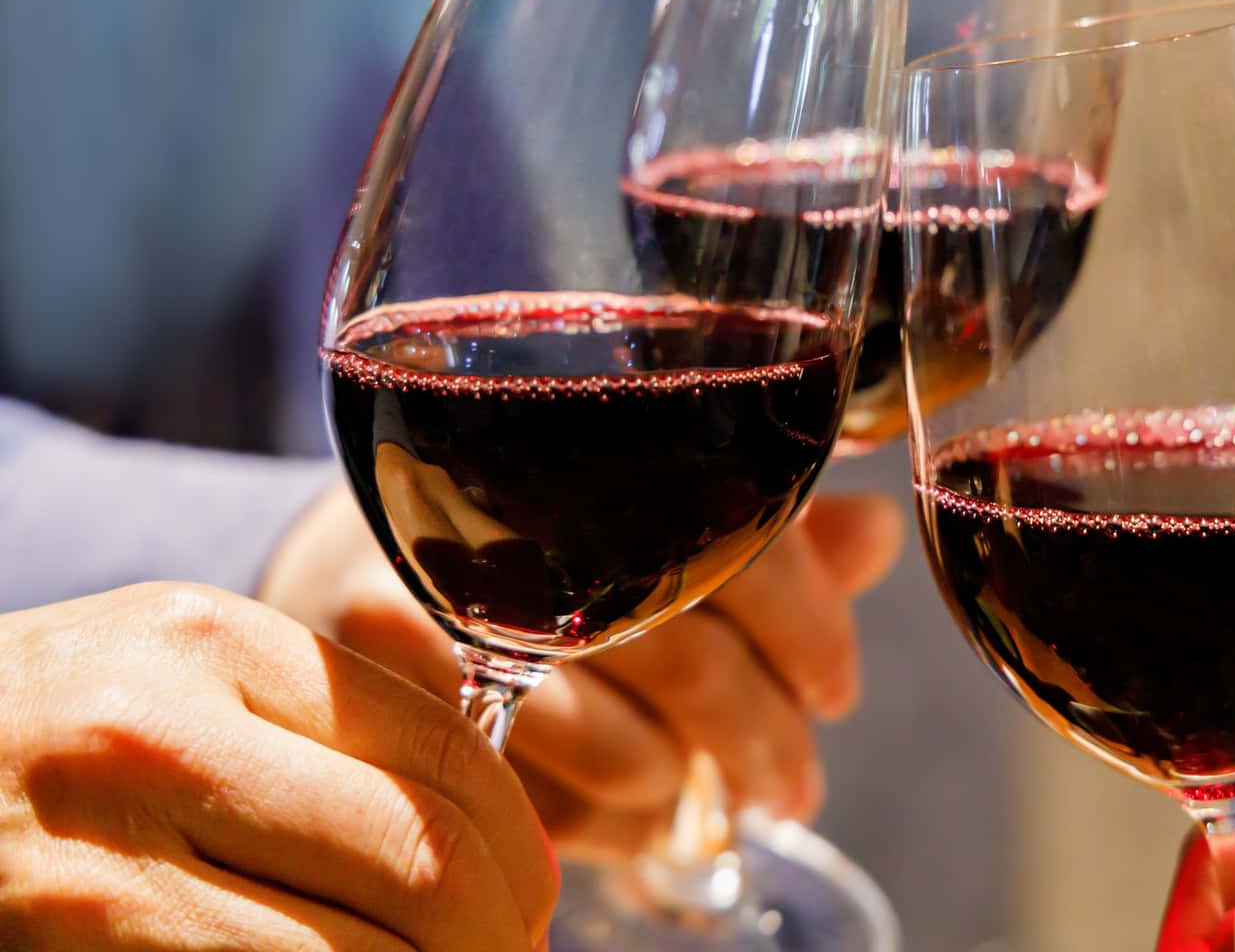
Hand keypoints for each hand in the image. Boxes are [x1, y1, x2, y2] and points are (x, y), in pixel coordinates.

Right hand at [0, 582, 555, 950]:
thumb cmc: (36, 740)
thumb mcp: (168, 677)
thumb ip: (319, 727)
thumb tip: (510, 843)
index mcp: (206, 643)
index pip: (441, 748)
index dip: (521, 841)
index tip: (540, 893)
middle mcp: (151, 738)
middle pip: (418, 862)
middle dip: (498, 935)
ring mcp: (91, 870)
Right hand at [262, 484, 904, 858]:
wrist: (329, 560)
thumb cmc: (523, 529)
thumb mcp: (633, 499)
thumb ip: (755, 518)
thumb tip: (877, 530)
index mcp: (588, 434)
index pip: (738, 530)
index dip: (810, 624)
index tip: (835, 688)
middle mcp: (506, 503)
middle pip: (684, 646)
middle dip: (762, 733)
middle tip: (795, 782)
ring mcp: (433, 601)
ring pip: (617, 744)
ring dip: (685, 792)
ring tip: (710, 804)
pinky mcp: (379, 696)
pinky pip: (532, 803)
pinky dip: (606, 830)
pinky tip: (630, 822)